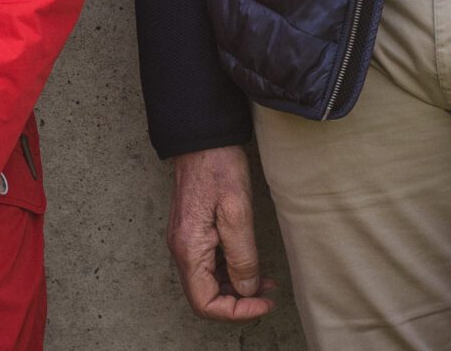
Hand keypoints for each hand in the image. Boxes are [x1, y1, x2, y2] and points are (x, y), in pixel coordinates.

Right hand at [166, 145, 274, 321]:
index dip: (236, 311)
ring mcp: (185, 241)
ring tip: (265, 281)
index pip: (206, 303)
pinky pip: (208, 265)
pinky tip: (250, 264)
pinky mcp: (192, 232)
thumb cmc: (218, 168)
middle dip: (238, 302)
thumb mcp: (237, 212)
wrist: (202, 138)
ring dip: (236, 288)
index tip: (263, 303)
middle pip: (205, 296)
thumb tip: (247, 289)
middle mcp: (182, 249)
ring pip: (208, 283)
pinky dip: (230, 272)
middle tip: (268, 295)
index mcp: (189, 248)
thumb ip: (242, 256)